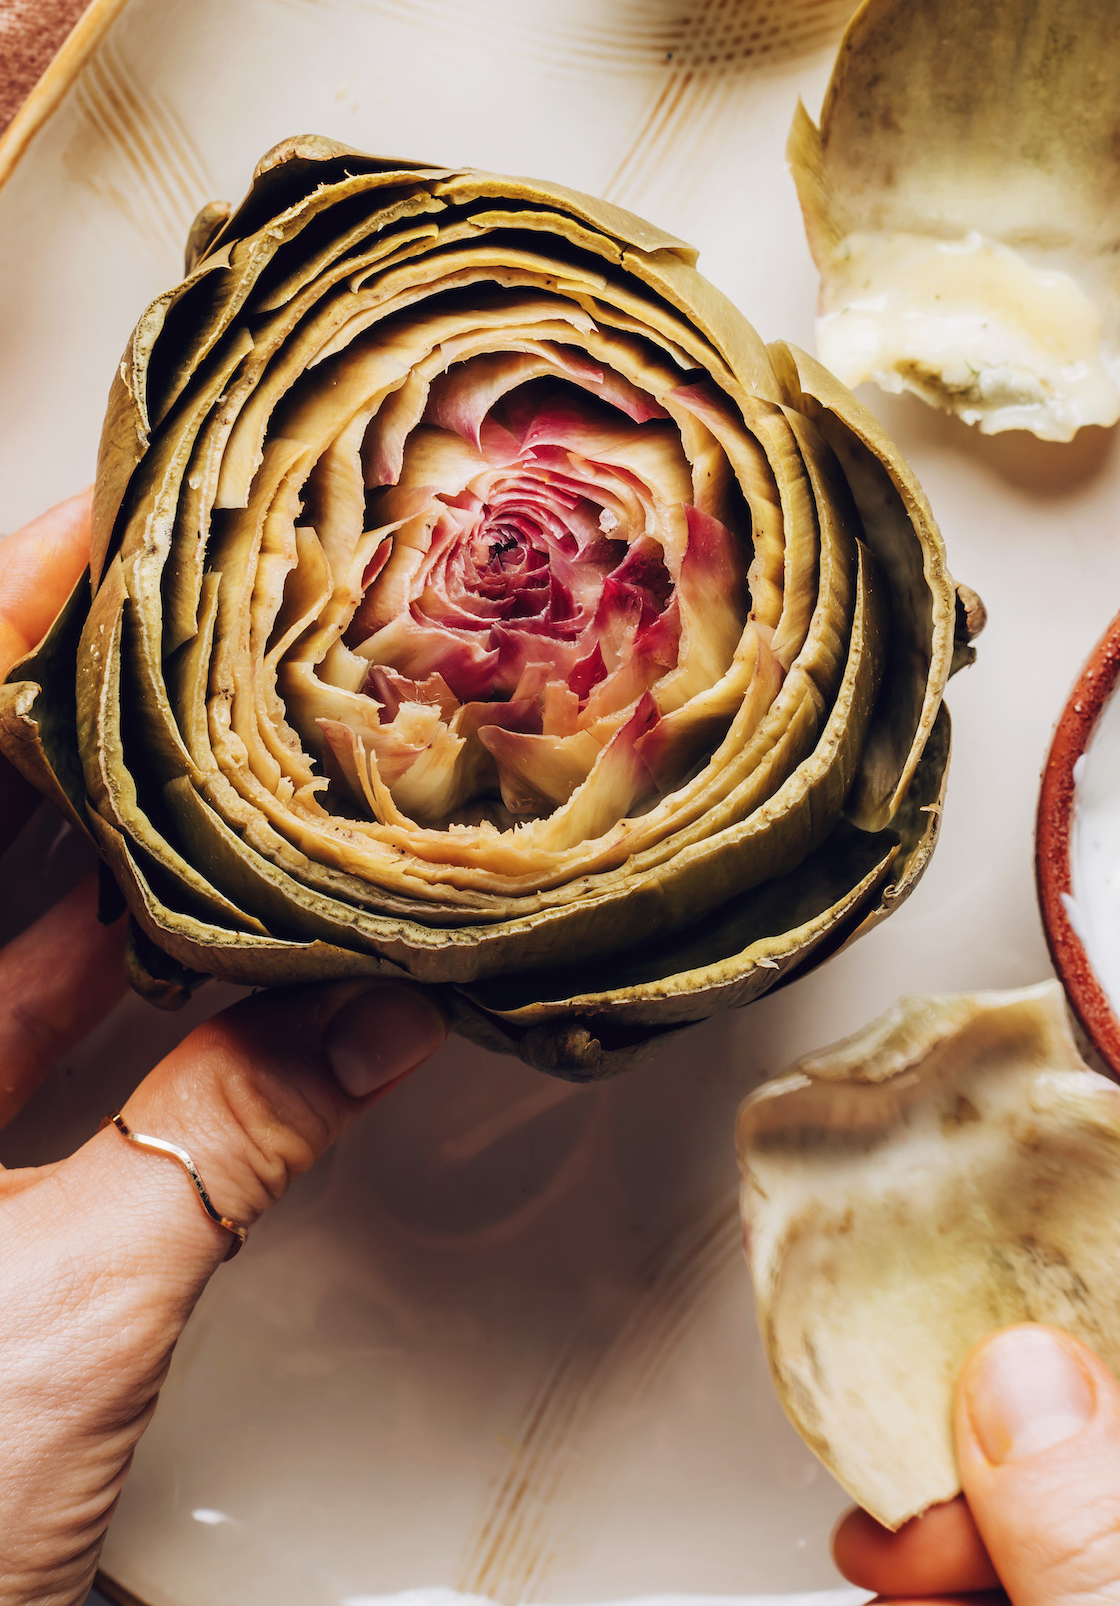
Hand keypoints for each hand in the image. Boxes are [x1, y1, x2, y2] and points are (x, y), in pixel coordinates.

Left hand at [0, 495, 447, 1605]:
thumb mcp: (69, 1305)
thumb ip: (232, 1139)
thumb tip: (378, 1023)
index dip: (3, 619)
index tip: (102, 519)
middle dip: (95, 705)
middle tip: (209, 606)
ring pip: (11, 913)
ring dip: (133, 838)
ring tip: (247, 738)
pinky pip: (34, 1026)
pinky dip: (139, 978)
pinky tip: (241, 935)